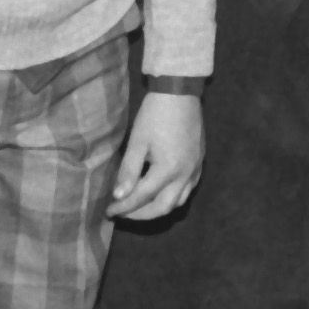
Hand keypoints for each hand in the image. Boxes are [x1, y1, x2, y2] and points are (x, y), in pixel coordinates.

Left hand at [108, 91, 204, 220]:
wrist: (180, 93)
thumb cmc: (154, 115)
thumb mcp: (137, 142)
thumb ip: (128, 171)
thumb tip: (119, 196)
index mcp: (168, 169)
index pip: (142, 197)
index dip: (124, 206)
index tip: (109, 211)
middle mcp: (185, 175)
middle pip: (163, 207)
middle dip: (140, 214)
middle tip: (123, 213)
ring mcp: (195, 170)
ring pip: (179, 202)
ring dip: (158, 209)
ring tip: (140, 207)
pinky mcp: (199, 163)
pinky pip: (188, 189)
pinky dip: (173, 197)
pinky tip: (161, 193)